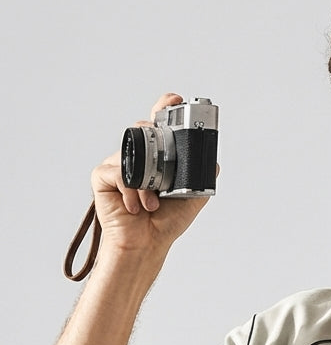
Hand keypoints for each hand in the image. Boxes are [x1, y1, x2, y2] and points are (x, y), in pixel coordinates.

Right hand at [90, 92, 213, 257]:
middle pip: (142, 130)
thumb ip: (201, 178)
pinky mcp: (103, 177)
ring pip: (131, 152)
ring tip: (152, 202)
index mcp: (156, 158)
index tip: (175, 100)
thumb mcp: (191, 198)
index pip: (158, 124)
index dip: (165, 108)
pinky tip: (137, 207)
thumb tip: (214, 163)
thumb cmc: (164, 223)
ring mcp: (118, 165)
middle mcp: (137, 157)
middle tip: (163, 168)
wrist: (147, 244)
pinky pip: (117, 172)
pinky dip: (131, 191)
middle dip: (154, 143)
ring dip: (146, 181)